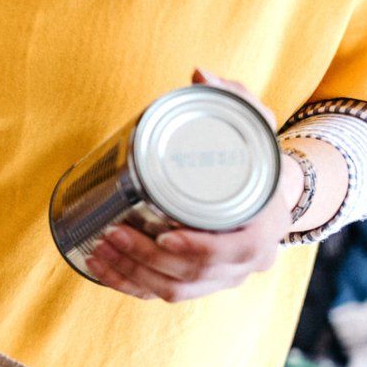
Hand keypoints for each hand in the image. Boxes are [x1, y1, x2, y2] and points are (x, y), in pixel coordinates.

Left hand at [84, 69, 296, 302]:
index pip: (236, 249)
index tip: (163, 235)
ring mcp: (223, 277)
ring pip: (174, 289)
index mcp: (266, 226)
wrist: (267, 193)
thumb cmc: (257, 159)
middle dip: (146, 258)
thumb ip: (234, 97)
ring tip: (99, 250)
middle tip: (112, 234)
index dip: (199, 248)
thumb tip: (200, 72)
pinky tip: (101, 269)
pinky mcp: (198, 284)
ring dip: (131, 274)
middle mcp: (247, 261)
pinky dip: (129, 285)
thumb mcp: (255, 125)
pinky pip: (160, 294)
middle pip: (194, 273)